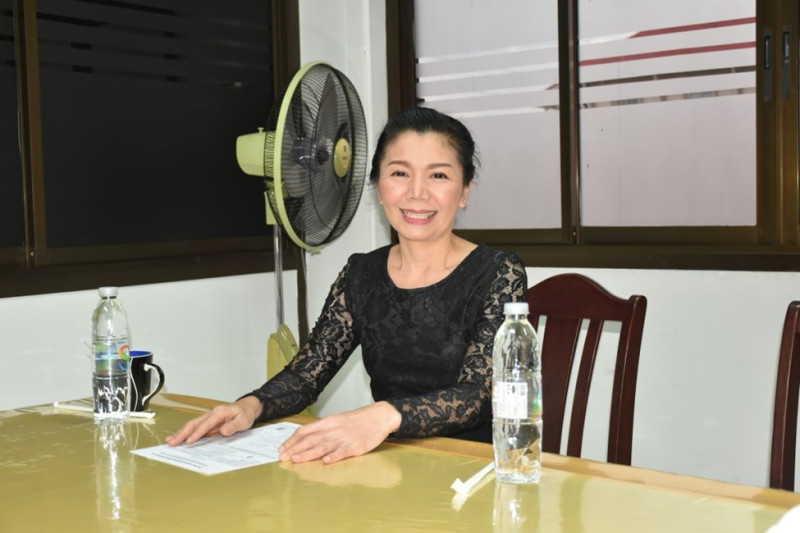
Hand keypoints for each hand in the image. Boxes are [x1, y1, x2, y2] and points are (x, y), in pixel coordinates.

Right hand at [164, 395, 262, 445]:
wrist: (246, 408)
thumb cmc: (244, 414)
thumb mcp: (243, 421)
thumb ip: (234, 426)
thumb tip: (223, 431)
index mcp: (219, 412)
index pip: (206, 424)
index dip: (197, 433)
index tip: (189, 441)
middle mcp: (211, 414)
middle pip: (194, 423)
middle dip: (182, 433)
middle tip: (172, 442)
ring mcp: (208, 418)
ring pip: (192, 425)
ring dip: (181, 433)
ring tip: (170, 441)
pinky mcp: (207, 423)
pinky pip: (195, 428)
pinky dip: (185, 434)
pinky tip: (178, 439)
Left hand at [278, 401, 401, 463]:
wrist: (378, 416)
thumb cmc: (357, 420)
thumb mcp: (337, 421)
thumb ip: (322, 430)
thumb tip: (305, 438)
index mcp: (328, 422)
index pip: (304, 431)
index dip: (291, 440)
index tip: (281, 449)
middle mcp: (333, 430)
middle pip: (311, 439)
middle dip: (295, 449)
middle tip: (282, 458)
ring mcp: (344, 438)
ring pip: (323, 446)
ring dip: (309, 454)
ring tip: (296, 459)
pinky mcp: (356, 446)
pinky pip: (343, 452)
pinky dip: (334, 456)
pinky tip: (326, 461)